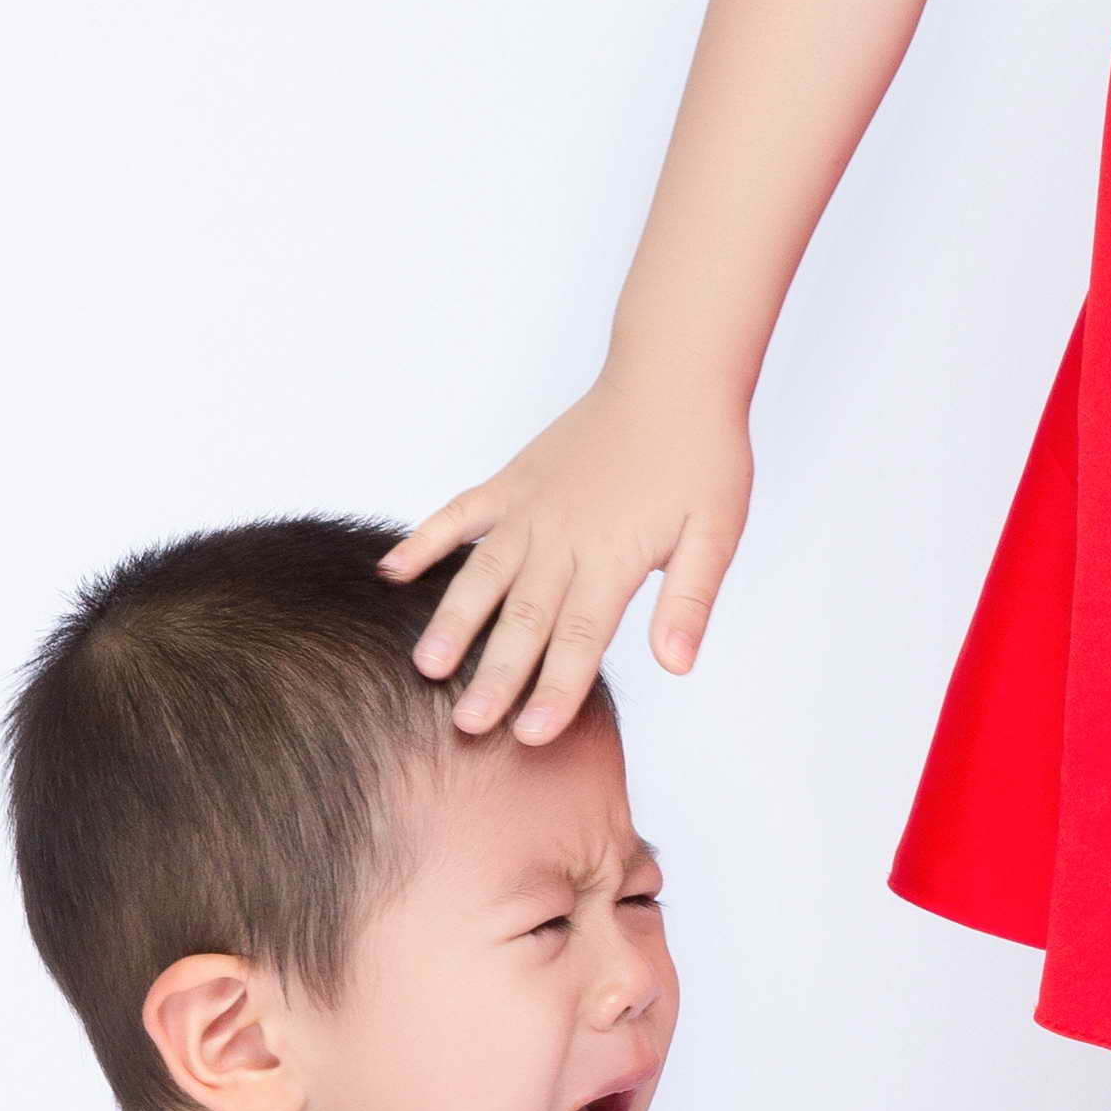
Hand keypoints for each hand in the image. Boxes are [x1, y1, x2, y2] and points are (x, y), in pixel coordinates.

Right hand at [383, 371, 752, 742]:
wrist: (673, 376)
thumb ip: (690, 598)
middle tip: (467, 725)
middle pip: (525, 617)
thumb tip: (678, 663)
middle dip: (496, 675)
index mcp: (614, 555)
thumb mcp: (717, 529)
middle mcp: (563, 536)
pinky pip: (460, 513)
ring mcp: (531, 507)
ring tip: (426, 665)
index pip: (581, 637)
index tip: (531, 735)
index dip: (556, 689)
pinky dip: (425, 540)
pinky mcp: (513, 481)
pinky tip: (393, 573)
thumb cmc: (701, 455)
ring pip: (482, 573)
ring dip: (454, 621)